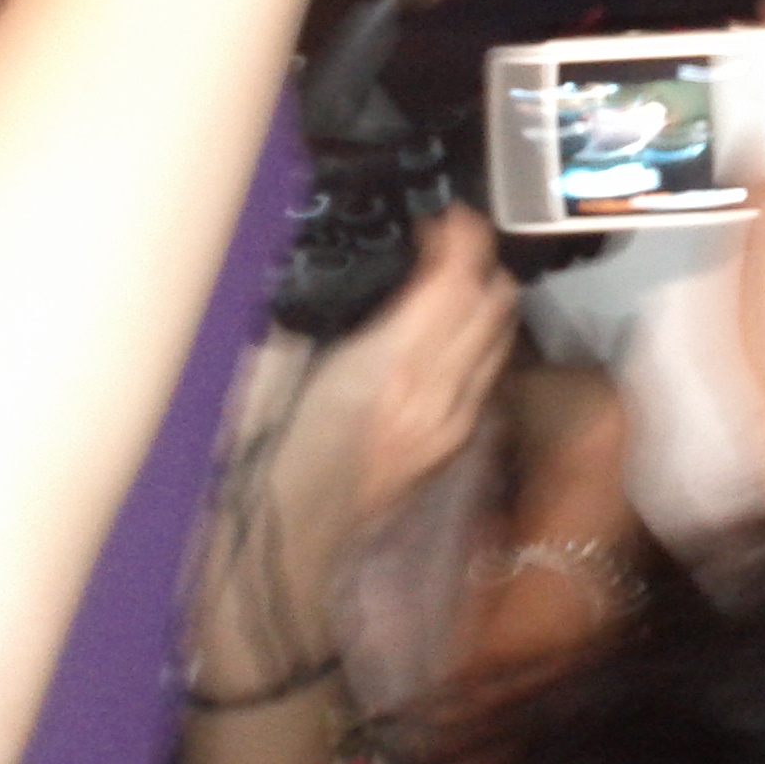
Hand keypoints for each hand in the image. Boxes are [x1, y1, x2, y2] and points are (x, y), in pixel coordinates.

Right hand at [305, 205, 518, 526]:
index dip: (463, 238)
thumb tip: (356, 274)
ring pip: (500, 338)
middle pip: (494, 303)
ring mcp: (451, 421)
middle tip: (454, 239)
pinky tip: (451, 335)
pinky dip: (480, 342)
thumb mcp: (282, 369)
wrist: (283, 547)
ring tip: (458, 278)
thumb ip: (331, 316)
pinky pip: (486, 376)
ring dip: (487, 299)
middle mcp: (436, 391)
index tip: (449, 216)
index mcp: (391, 365)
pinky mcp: (452, 444)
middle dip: (482, 261)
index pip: (457, 282)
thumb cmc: (264, 457)